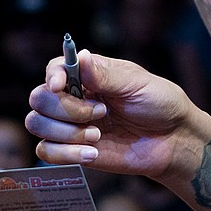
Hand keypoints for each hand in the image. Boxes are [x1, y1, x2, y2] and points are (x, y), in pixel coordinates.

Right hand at [27, 49, 208, 184]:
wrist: (173, 141)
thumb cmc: (160, 104)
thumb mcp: (137, 84)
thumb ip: (106, 75)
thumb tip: (80, 56)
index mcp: (88, 74)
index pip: (54, 68)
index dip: (52, 76)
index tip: (60, 85)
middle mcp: (73, 97)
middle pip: (39, 99)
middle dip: (66, 109)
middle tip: (101, 113)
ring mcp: (70, 125)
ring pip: (37, 124)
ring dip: (65, 132)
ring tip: (97, 136)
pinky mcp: (73, 150)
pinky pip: (46, 152)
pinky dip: (65, 154)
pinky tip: (92, 153)